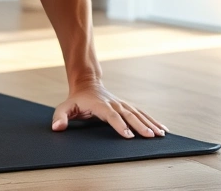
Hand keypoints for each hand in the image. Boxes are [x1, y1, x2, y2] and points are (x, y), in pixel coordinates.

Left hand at [51, 81, 166, 138]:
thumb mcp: (64, 107)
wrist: (87, 84)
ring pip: (138, 114)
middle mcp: (114, 103)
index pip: (111, 115)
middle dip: (140, 126)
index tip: (129, 135)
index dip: (119, 125)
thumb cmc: (76, 99)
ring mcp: (122, 104)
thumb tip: (57, 127)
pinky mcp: (127, 106)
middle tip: (150, 136)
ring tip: (161, 134)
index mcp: (100, 105)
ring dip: (150, 124)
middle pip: (128, 115)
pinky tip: (163, 129)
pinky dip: (153, 120)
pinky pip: (142, 113)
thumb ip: (60, 117)